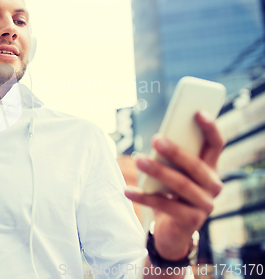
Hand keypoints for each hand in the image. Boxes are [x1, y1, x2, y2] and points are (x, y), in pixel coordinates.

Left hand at [125, 111, 225, 259]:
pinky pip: (166, 206)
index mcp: (210, 168)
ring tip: (138, 160)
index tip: (198, 112)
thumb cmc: (170, 192)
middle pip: (196, 165)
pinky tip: (127, 190)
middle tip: (155, 138)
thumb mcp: (172, 172)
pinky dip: (144, 197)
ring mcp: (205, 205)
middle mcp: (213, 185)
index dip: (210, 127)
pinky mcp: (191, 221)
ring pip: (181, 184)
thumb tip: (157, 139)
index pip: (216, 144)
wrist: (172, 230)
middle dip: (175, 151)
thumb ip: (170, 157)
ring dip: (158, 171)